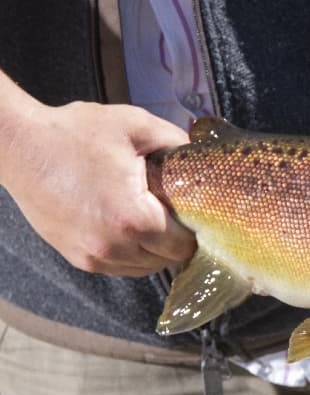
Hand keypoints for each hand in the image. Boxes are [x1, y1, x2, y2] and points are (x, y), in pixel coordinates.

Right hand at [0, 98, 195, 276]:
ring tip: (151, 218)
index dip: (195, 229)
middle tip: (174, 212)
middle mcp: (114, 247)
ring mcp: (93, 257)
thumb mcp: (135, 126)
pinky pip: (121, 267)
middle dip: (177, 239)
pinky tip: (129, 226)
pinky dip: (132, 253)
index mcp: (133, 219)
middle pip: (168, 260)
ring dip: (155, 249)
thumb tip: (206, 158)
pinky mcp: (78, 258)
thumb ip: (177, 143)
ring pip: (145, 268)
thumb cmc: (76, 133)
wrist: (19, 147)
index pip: (185, 246)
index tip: (193, 211)